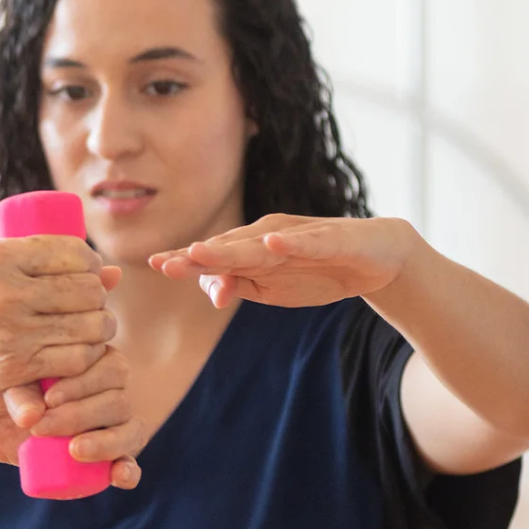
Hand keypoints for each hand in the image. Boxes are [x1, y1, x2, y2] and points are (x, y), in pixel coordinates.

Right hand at [0, 238, 120, 395]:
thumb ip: (43, 265)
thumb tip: (114, 273)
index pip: (73, 253)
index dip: (92, 263)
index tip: (91, 273)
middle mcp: (6, 291)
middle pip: (87, 290)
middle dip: (98, 297)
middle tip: (91, 304)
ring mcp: (12, 331)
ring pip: (89, 326)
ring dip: (100, 327)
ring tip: (92, 326)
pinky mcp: (15, 365)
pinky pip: (76, 358)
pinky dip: (87, 355)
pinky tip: (80, 349)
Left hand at [0, 346, 146, 488]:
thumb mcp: (3, 383)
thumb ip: (19, 392)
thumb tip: (33, 416)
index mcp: (93, 359)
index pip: (111, 366)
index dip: (83, 384)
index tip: (49, 398)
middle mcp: (110, 389)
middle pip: (119, 401)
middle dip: (81, 416)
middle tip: (41, 427)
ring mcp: (111, 423)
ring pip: (130, 430)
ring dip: (105, 443)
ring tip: (73, 450)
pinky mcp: (104, 456)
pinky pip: (128, 462)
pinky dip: (128, 470)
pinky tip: (119, 475)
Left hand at [149, 214, 425, 308]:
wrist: (376, 258)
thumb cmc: (316, 270)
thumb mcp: (272, 288)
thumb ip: (240, 287)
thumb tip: (211, 293)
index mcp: (252, 248)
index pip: (212, 254)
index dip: (184, 260)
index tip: (152, 265)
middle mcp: (269, 235)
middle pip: (228, 246)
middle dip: (197, 255)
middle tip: (165, 263)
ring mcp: (298, 236)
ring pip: (259, 243)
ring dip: (230, 248)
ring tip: (201, 252)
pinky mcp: (331, 239)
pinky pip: (308, 242)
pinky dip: (290, 243)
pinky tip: (272, 244)